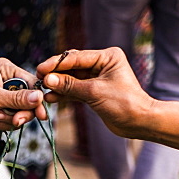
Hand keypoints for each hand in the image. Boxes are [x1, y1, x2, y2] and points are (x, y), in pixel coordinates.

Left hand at [0, 59, 46, 133]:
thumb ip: (16, 99)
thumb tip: (39, 97)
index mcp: (6, 70)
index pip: (31, 83)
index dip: (37, 98)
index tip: (40, 113)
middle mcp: (8, 83)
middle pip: (30, 100)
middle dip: (22, 112)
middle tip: (16, 120)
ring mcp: (5, 99)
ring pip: (21, 113)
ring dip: (8, 118)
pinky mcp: (1, 112)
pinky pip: (12, 121)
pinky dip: (2, 123)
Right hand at [37, 48, 178, 151]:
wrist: (139, 122)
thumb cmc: (125, 104)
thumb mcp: (95, 92)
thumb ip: (70, 85)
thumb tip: (48, 79)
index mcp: (107, 56)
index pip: (76, 57)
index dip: (57, 64)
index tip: (41, 69)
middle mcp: (102, 64)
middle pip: (72, 66)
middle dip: (55, 74)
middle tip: (38, 79)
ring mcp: (97, 78)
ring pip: (72, 79)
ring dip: (58, 85)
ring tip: (43, 91)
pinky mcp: (94, 92)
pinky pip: (75, 90)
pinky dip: (64, 94)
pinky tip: (51, 98)